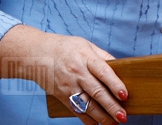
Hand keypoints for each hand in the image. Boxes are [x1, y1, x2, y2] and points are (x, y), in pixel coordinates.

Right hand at [0, 25, 127, 124]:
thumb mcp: (87, 45)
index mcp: (86, 58)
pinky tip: (96, 124)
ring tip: (113, 123)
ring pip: (87, 104)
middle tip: (122, 116)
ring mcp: (69, 86)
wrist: (37, 54)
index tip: (125, 95)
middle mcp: (78, 73)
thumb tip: (121, 67)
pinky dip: (86, 119)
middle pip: (97, 92)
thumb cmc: (65, 48)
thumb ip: (103, 57)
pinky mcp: (62, 96)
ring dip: (101, 116)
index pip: (103, 72)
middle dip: (111, 106)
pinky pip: (75, 110)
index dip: (115, 84)